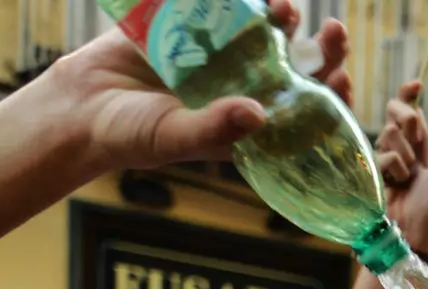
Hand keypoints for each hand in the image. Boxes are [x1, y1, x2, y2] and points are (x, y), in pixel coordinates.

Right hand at [45, 0, 319, 173]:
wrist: (82, 105)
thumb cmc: (131, 136)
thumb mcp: (174, 136)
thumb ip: (214, 128)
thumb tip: (257, 114)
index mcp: (247, 123)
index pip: (302, 113)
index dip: (330, 97)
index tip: (345, 80)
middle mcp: (241, 88)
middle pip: (295, 68)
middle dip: (320, 50)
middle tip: (334, 31)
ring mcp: (220, 57)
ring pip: (266, 34)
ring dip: (283, 18)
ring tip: (287, 7)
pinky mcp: (193, 30)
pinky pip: (224, 8)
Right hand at [376, 82, 427, 252]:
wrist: (411, 231)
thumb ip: (427, 141)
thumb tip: (417, 111)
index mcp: (416, 146)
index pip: (409, 113)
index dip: (408, 96)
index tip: (417, 83)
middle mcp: (397, 147)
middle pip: (396, 113)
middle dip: (407, 122)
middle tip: (415, 143)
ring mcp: (381, 156)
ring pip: (391, 133)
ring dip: (406, 157)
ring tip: (407, 179)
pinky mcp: (368, 168)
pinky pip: (385, 155)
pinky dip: (396, 170)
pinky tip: (395, 186)